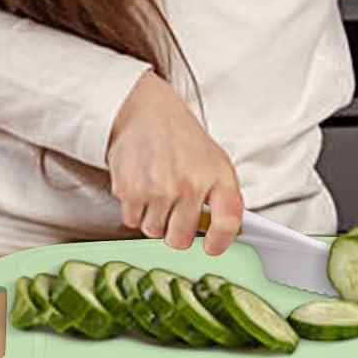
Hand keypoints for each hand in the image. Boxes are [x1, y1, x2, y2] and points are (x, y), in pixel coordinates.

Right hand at [107, 70, 243, 255]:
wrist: (145, 110)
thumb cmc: (181, 137)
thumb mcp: (213, 159)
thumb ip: (221, 196)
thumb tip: (224, 233)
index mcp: (217, 174)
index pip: (227, 221)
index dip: (220, 241)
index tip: (213, 247)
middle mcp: (190, 183)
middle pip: (182, 239)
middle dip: (177, 231)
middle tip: (176, 209)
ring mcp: (159, 189)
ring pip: (155, 232)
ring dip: (155, 218)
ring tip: (158, 189)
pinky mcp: (130, 190)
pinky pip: (132, 222)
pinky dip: (135, 210)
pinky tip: (142, 186)